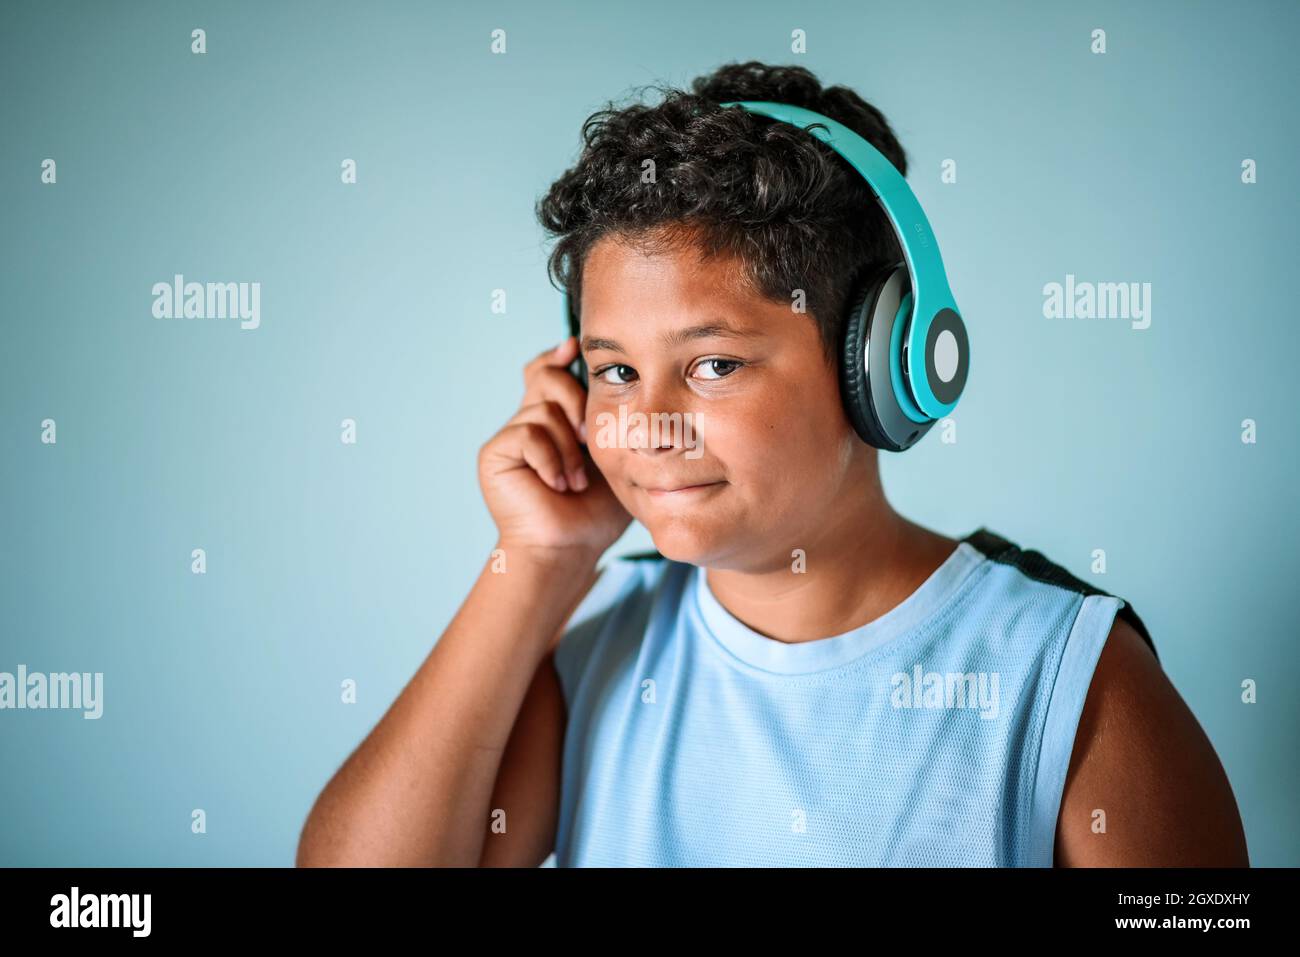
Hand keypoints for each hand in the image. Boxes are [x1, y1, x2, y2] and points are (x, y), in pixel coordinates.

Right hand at [478, 336, 631, 557]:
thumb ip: (610, 422)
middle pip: (548, 376)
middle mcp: (529, 422)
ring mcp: (510, 437)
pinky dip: (550, 459)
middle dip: (576, 401)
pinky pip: (528, 433)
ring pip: (544, 408)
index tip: (575, 348)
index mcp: (555, 420)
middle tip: (587, 439)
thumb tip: (618, 383)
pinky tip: (557, 485)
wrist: (569, 549)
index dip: (559, 356)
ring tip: (575, 481)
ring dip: (568, 447)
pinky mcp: (495, 453)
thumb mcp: (613, 459)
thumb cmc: (596, 512)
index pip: (548, 370)